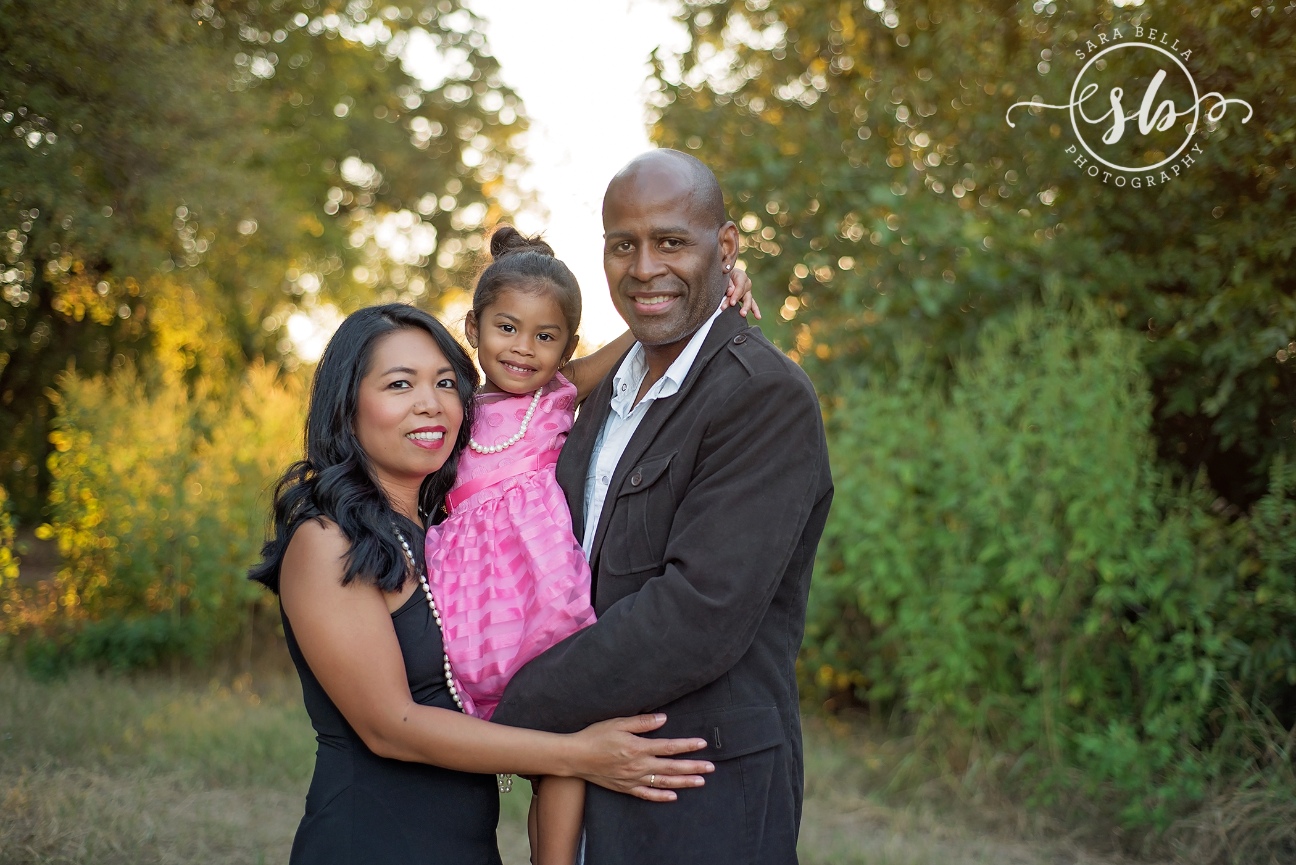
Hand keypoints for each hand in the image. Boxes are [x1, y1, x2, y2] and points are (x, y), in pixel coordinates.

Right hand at [568, 714, 713, 801]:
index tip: (702, 744)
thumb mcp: (618, 723)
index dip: (687, 745)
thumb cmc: (595, 736)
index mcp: (638, 747)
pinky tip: (673, 796)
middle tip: (711, 768)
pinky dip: (661, 796)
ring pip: (663, 782)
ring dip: (684, 782)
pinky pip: (647, 794)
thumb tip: (664, 719)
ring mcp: (633, 779)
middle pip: (671, 767)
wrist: (575, 757)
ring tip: (700, 782)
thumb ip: (642, 722)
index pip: (669, 747)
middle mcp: (638, 765)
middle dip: (693, 767)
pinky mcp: (625, 788)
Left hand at [720, 267, 761, 318]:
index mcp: (741, 276)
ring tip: (742, 314)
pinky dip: (755, 310)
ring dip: (745, 308)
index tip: (731, 303)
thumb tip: (731, 291)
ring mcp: (747, 291)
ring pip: (748, 300)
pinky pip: (752, 304)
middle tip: (734, 307)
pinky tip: (758, 317)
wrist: (724, 275)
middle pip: (744, 294)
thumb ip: (728, 283)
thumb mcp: (724, 276)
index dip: (736, 295)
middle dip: (738, 301)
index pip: (740, 287)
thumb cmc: (723, 275)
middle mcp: (747, 283)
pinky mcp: (746, 298)